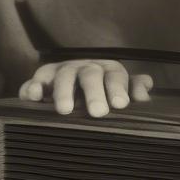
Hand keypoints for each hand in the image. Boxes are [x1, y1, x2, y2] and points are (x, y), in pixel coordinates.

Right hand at [18, 60, 152, 117]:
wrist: (75, 84)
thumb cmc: (104, 93)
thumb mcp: (121, 91)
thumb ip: (134, 90)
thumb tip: (146, 86)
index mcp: (107, 70)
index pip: (115, 75)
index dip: (117, 87)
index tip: (120, 104)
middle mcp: (85, 67)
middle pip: (89, 75)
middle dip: (93, 92)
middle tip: (98, 112)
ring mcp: (62, 71)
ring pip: (63, 77)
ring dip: (63, 92)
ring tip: (65, 110)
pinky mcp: (41, 79)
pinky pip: (35, 81)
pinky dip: (32, 87)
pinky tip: (33, 97)